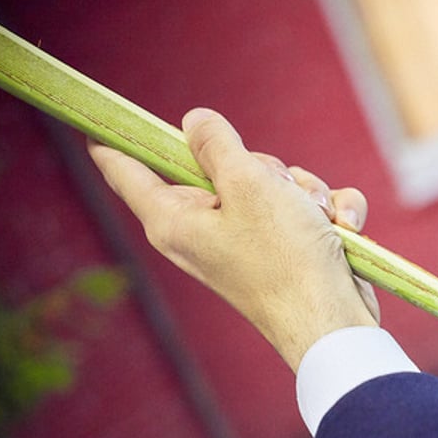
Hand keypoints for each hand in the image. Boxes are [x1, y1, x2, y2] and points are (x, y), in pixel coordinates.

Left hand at [88, 107, 378, 370]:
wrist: (336, 324)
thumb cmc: (287, 259)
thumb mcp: (249, 185)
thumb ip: (217, 144)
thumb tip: (195, 122)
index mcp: (174, 219)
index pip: (125, 169)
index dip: (114, 136)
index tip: (95, 113)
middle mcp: (204, 230)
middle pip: (218, 164)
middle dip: (263, 168)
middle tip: (277, 191)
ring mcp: (247, 241)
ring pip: (274, 183)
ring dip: (307, 192)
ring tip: (319, 220)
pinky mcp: (287, 249)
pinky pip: (306, 207)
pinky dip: (329, 213)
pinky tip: (343, 229)